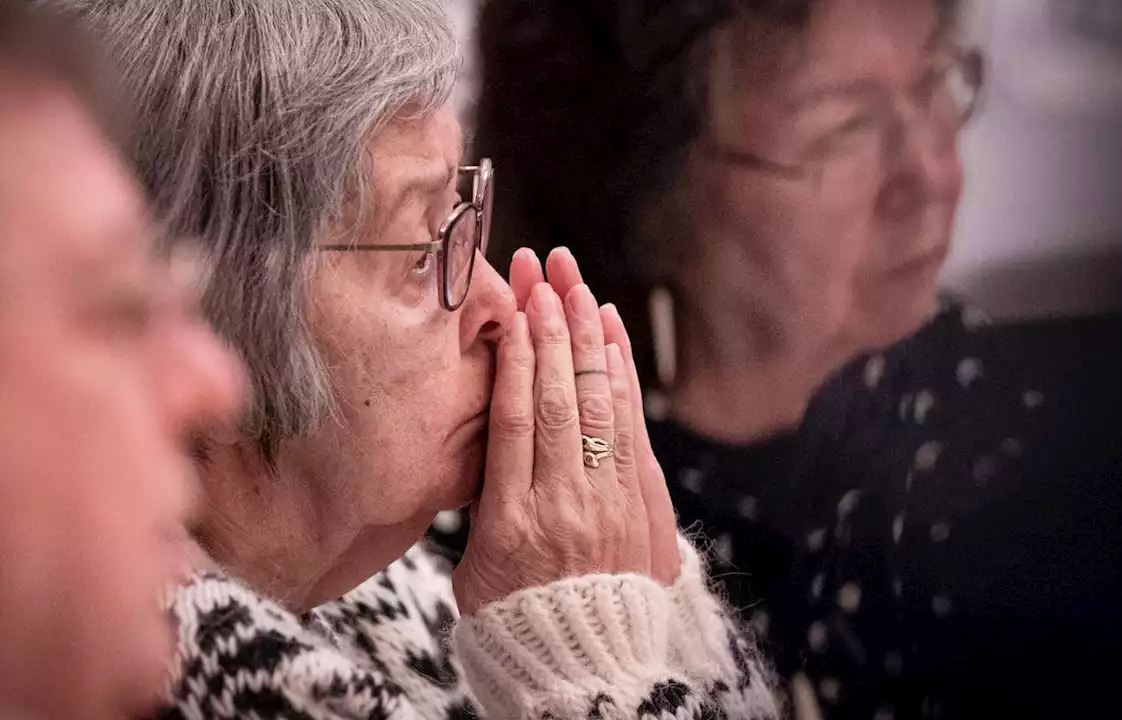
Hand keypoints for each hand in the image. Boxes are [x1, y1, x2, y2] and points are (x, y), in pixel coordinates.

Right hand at [452, 249, 678, 616]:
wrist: (587, 670)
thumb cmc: (517, 622)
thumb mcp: (476, 569)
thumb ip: (485, 503)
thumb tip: (489, 445)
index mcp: (513, 519)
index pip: (516, 415)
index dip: (519, 352)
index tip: (519, 302)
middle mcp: (567, 502)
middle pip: (561, 396)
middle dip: (556, 323)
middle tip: (549, 268)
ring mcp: (613, 503)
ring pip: (602, 404)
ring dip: (591, 338)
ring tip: (580, 285)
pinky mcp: (646, 507)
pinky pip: (634, 430)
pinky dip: (624, 379)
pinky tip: (613, 339)